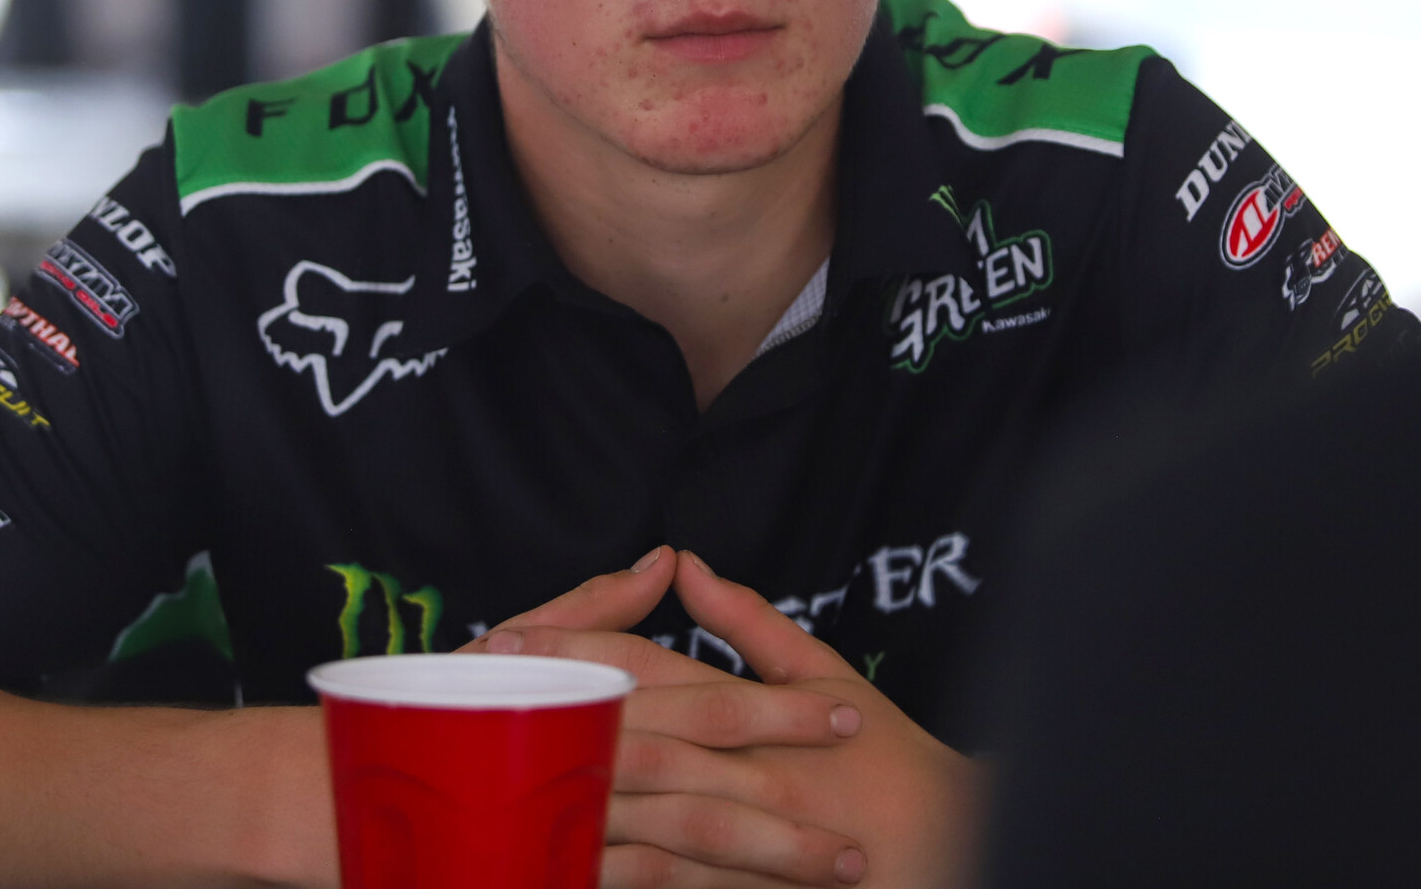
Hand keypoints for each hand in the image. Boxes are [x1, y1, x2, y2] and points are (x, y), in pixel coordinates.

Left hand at [477, 551, 980, 888]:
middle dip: (546, 712)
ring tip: (485, 779)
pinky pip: (667, 886)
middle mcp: (741, 764)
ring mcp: (740, 830)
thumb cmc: (890, 762)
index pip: (649, 664)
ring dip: (560, 793)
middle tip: (468, 695)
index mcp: (754, 708)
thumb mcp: (829, 677)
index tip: (504, 635)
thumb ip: (754, 623)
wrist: (952, 849)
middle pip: (625, 727)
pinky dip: (611, 874)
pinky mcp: (743, 888)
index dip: (575, 647)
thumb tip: (686, 563)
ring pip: (636, 809)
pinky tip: (558, 863)